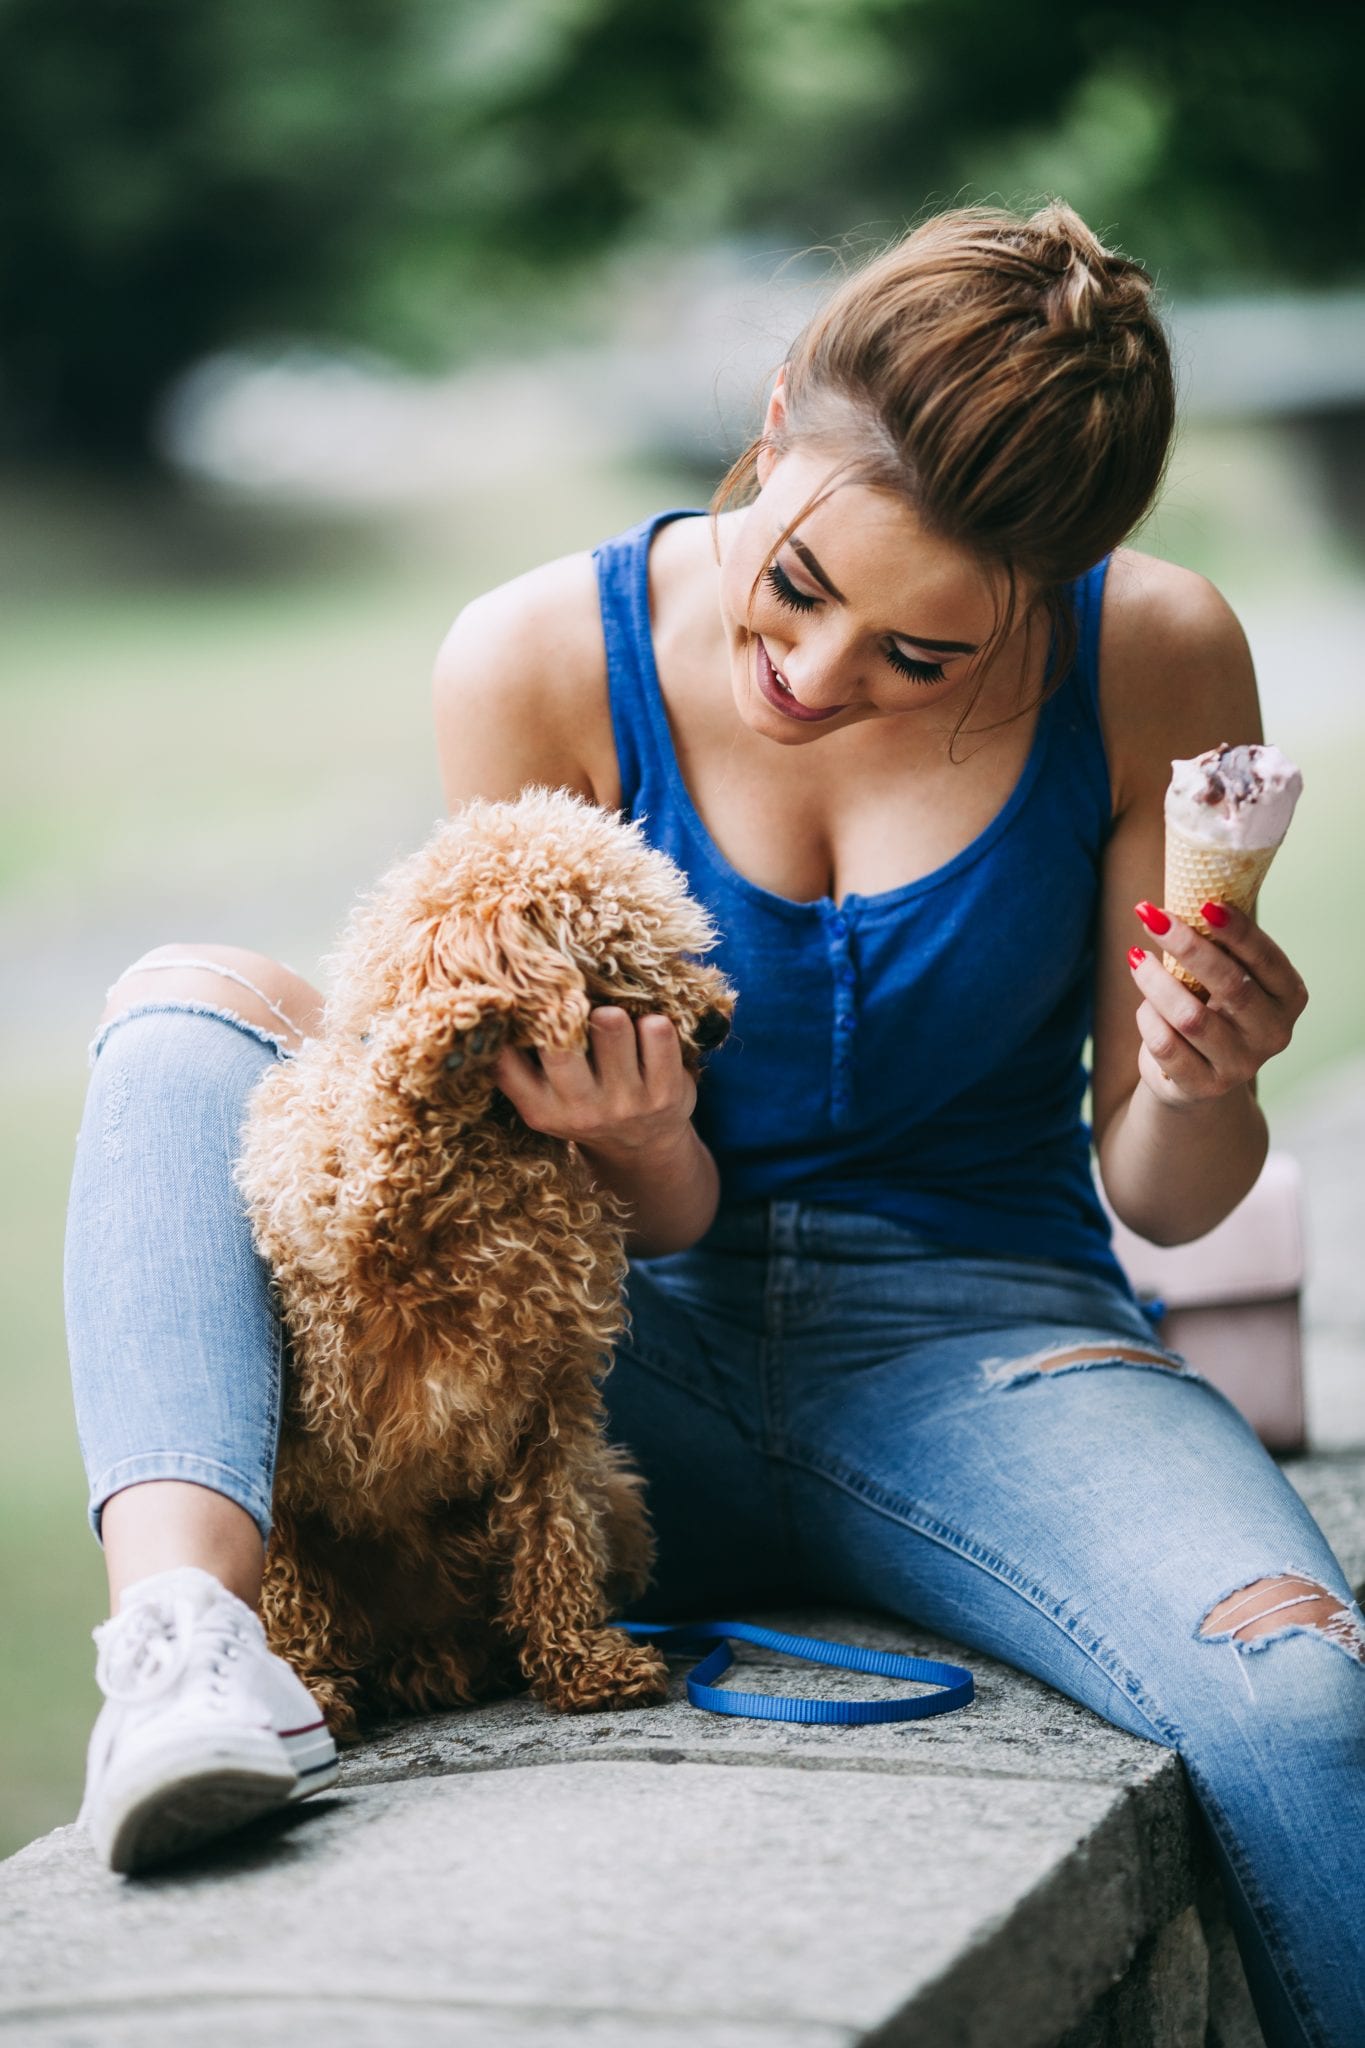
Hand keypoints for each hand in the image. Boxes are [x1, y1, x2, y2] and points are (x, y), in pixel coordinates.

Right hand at [491, 1007, 696, 1157]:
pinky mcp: (666, 1092)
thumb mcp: (543, 1099)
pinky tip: (646, 1036)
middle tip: (575, 1005)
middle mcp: (581, 1110)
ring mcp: (626, 1103)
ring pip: (611, 1024)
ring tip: (614, 1023)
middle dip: (567, 1012)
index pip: (505, 1062)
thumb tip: (496, 1000)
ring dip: (612, 1012)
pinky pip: (657, 1030)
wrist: (645, 1148)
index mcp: (540, 1109)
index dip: (510, 1022)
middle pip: (560, 1042)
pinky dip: (652, 1022)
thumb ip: (520, 1064)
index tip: (519, 998)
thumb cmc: (586, 1105)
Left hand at [1127, 900, 1307, 1107]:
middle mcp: (1274, 1033)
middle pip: (1229, 985)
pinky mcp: (1204, 1086)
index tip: (1205, 902)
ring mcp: (1241, 1064)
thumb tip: (1190, 891)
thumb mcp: (1225, 979)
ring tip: (1136, 957)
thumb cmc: (1210, 1009)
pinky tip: (1143, 1005)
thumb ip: (1220, 948)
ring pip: (1191, 1017)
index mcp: (1288, 997)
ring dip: (1156, 982)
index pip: (1266, 959)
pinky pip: (1165, 1046)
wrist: (1195, 1079)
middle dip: (1187, 946)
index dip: (1237, 931)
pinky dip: (1148, 1019)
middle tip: (1152, 916)